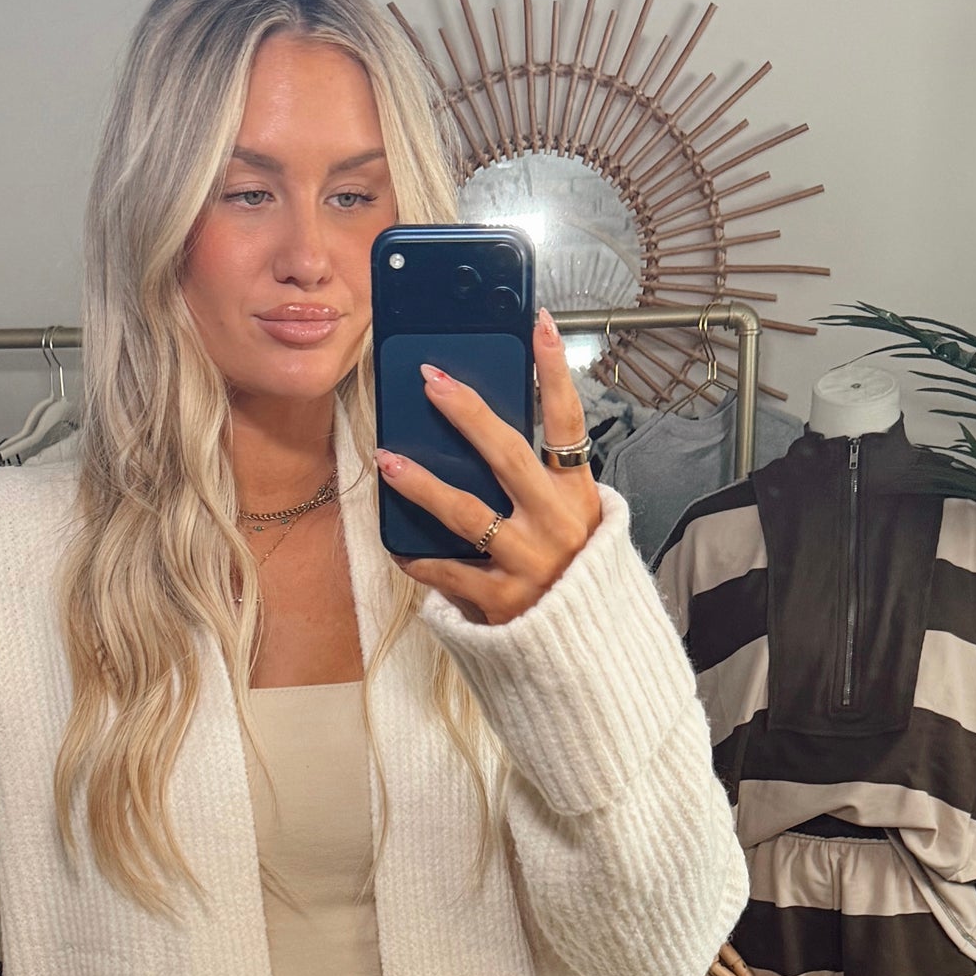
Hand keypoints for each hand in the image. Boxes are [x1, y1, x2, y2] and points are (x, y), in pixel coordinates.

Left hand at [375, 307, 602, 621]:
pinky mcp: (501, 602)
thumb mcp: (573, 521)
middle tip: (429, 381)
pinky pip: (448, 571)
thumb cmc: (572, 575)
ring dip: (421, 483)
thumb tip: (484, 433)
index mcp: (579, 497)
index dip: (555, 371)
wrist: (588, 652)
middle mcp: (556, 524)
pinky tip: (398, 546)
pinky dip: (420, 559)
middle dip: (466, 413)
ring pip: (466, 512)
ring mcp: (528, 563)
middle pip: (508, 454)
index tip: (539, 323)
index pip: (569, 422)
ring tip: (387, 460)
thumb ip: (543, 483)